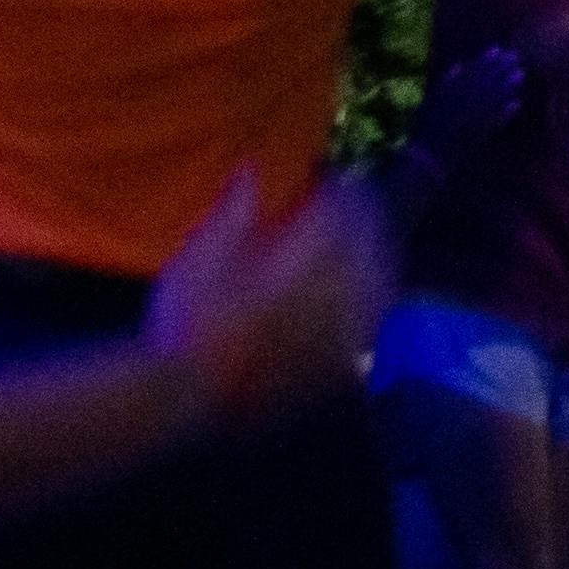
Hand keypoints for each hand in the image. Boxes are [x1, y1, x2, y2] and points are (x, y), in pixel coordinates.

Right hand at [149, 171, 384, 421]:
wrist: (191, 401)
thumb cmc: (188, 324)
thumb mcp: (200, 256)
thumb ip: (235, 210)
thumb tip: (251, 168)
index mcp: (309, 255)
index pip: (344, 207)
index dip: (340, 187)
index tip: (330, 176)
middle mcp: (342, 289)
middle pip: (371, 240)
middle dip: (363, 217)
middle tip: (348, 203)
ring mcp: (349, 329)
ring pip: (379, 278)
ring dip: (372, 254)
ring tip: (356, 243)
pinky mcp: (344, 363)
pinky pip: (370, 318)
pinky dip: (366, 296)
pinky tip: (352, 295)